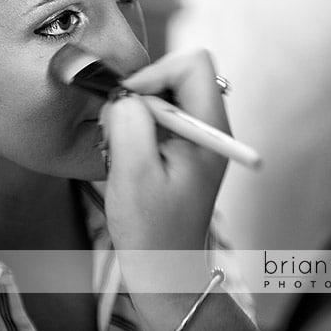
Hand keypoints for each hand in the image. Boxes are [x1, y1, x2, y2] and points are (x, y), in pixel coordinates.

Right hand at [101, 48, 228, 253]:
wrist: (163, 266)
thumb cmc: (152, 230)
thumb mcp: (134, 174)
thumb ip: (130, 123)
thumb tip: (124, 95)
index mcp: (210, 128)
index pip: (193, 64)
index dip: (155, 73)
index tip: (129, 104)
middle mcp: (210, 125)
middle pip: (177, 73)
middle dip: (141, 93)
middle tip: (121, 130)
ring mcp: (196, 134)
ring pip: (162, 93)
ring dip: (134, 113)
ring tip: (123, 150)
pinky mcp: (181, 144)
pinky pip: (156, 114)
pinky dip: (135, 126)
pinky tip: (127, 156)